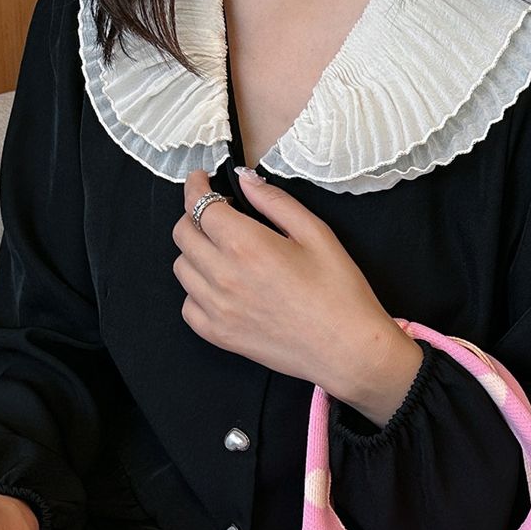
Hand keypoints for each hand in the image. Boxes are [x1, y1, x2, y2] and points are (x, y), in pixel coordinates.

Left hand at [173, 168, 423, 422]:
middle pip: (183, 234)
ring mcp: (218, 309)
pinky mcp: (221, 336)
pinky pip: (188, 307)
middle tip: (216, 216)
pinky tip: (220, 287)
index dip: (196, 186)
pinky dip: (196, 291)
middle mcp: (224, 276)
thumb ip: (274, 202)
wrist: (348, 350)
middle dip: (194, 216)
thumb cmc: (339, 292)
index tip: (200, 180)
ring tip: (220, 252)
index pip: (199, 205)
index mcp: (246, 245)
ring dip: (195, 253)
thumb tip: (245, 179)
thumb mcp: (316, 233)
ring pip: (182, 268)